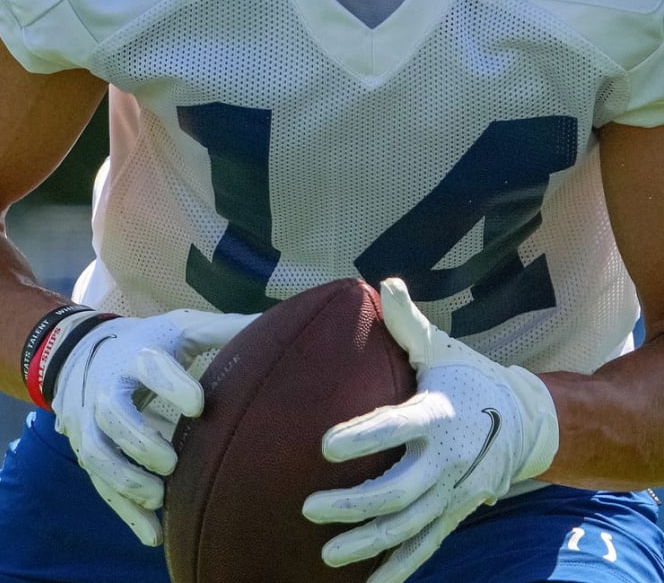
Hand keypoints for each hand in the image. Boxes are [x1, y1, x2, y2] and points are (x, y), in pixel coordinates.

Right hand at [50, 308, 253, 545]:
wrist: (82, 350)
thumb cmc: (147, 342)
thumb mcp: (180, 329)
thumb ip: (223, 331)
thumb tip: (278, 326)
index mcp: (137, 354)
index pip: (149, 366)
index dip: (171, 384)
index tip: (198, 404)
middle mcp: (107, 387)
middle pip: (113, 414)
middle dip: (141, 440)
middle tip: (172, 461)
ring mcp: (91, 420)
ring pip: (98, 453)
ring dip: (127, 480)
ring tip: (160, 498)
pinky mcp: (87, 448)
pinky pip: (100, 483)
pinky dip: (124, 511)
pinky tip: (153, 533)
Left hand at [302, 278, 558, 582]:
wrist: (526, 422)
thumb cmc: (469, 376)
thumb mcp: (442, 347)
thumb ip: (408, 323)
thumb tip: (383, 283)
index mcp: (437, 415)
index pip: (396, 427)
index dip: (363, 436)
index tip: (324, 443)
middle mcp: (447, 461)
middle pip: (399, 491)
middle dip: (355, 503)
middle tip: (310, 507)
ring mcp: (453, 494)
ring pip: (409, 527)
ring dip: (369, 543)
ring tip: (326, 552)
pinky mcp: (455, 513)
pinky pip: (427, 545)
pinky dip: (400, 566)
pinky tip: (370, 582)